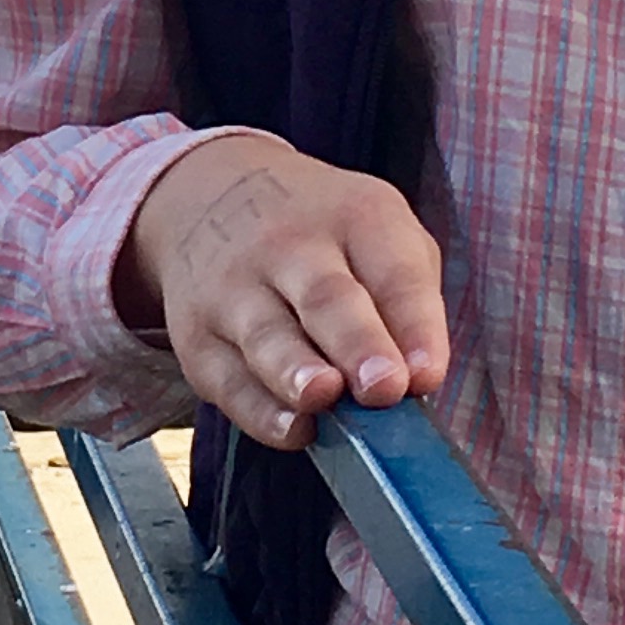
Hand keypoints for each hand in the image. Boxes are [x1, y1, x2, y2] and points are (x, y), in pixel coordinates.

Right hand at [118, 137, 448, 451]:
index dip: (415, 326)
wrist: (210, 196)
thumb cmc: (321, 233)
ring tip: (321, 395)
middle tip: (383, 386)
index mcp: (356, 218)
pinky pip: (230, 382)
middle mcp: (290, 247)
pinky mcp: (197, 339)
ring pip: (267, 337)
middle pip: (327, 298)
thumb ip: (408, 301)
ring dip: (295, 371)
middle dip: (357, 343)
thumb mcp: (380, 233)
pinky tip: (291, 428)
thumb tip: (417, 380)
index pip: (394, 272)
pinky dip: (260, 411)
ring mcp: (235, 291)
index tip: (426, 374)